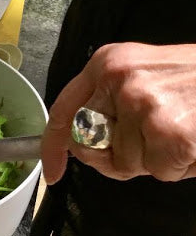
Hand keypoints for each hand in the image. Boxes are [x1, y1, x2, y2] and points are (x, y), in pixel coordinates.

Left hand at [42, 43, 195, 183]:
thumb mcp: (149, 73)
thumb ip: (113, 102)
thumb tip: (84, 147)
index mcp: (109, 63)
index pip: (66, 110)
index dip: (54, 146)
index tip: (54, 171)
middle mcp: (119, 80)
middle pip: (93, 145)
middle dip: (119, 156)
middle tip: (156, 140)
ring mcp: (143, 105)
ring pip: (129, 163)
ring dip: (158, 159)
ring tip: (185, 129)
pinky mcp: (169, 132)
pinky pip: (161, 172)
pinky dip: (182, 167)